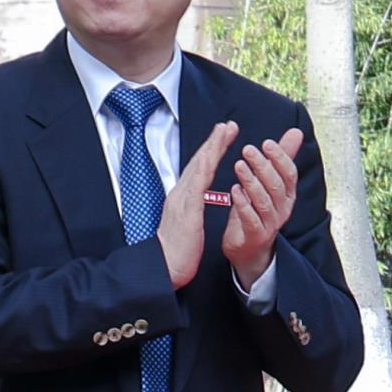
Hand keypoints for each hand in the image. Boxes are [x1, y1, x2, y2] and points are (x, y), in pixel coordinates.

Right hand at [157, 121, 224, 287]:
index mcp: (183, 197)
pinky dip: (202, 171)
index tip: (223, 136)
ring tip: (223, 132)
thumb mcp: (187, 223)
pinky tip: (210, 159)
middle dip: (213, 142)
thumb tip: (196, 199)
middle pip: (198, 162)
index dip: (211, 151)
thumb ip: (191, 208)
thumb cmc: (177, 250)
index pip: (199, 169)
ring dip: (211, 148)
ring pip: (197, 169)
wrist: (165, 267)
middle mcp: (180, 194)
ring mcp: (182, 201)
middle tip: (227, 125)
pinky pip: (195, 188)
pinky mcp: (186, 212)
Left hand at [216, 130, 305, 284]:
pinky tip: (234, 190)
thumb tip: (296, 132)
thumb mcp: (271, 181)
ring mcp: (270, 224)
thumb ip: (283, 157)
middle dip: (263, 166)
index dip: (280, 157)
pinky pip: (251, 219)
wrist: (250, 248)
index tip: (267, 143)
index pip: (290, 173)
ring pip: (264, 201)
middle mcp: (283, 209)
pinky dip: (243, 204)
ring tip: (239, 166)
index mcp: (288, 194)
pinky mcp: (256, 235)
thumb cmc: (259, 210)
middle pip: (277, 185)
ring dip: (251, 182)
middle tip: (247, 150)